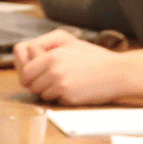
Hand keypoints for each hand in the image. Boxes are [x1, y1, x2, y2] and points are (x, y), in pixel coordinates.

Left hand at [14, 28, 142, 104]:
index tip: (36, 72)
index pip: (25, 69)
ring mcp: (61, 86)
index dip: (29, 72)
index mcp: (52, 56)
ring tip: (64, 82)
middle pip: (29, 83)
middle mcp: (54, 71)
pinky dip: (60, 97)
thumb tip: (29, 52)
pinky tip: (73, 89)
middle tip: (49, 79)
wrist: (117, 73)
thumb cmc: (93, 57)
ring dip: (48, 91)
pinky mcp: (69, 99)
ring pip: (41, 94)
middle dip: (36, 82)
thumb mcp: (69, 42)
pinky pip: (55, 101)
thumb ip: (46, 44)